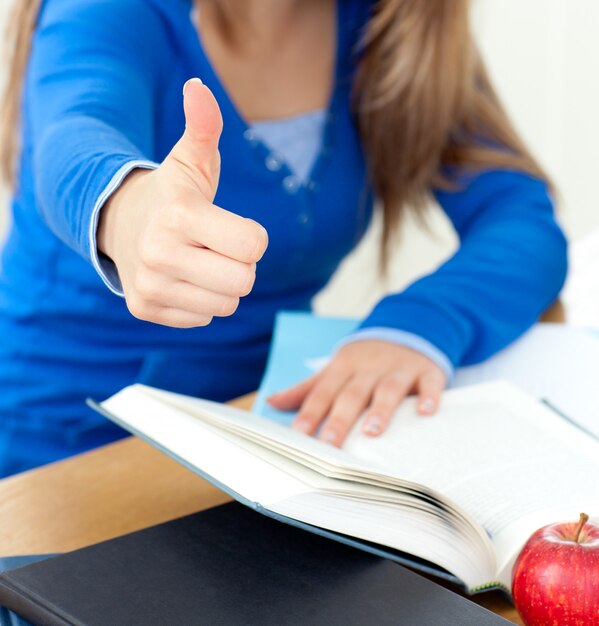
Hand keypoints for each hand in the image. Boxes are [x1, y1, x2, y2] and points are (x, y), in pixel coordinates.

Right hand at [98, 78, 267, 327]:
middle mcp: (159, 254)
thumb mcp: (190, 159)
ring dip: (222, 286)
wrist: (119, 222)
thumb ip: (204, 126)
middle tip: (217, 248)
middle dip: (240, 265)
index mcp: (179, 216)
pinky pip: (204, 318)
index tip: (232, 226)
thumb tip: (199, 89)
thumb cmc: (170, 193)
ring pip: (226, 304)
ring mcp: (150, 286)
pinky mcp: (145, 308)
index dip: (251, 236)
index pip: (253, 245)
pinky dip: (200, 302)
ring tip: (199, 263)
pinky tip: (182, 279)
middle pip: (244, 281)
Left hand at [268, 340, 446, 446]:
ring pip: (388, 389)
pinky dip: (429, 397)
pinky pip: (429, 384)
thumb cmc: (365, 359)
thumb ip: (307, 388)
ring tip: (373, 432)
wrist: (407, 327)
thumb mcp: (336, 369)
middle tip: (329, 445)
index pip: (323, 392)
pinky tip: (426, 413)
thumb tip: (272, 401)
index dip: (310, 413)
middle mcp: (369, 368)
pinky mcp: (426, 371)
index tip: (298, 436)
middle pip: (352, 394)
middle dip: (340, 419)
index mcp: (343, 368)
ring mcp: (398, 369)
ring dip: (380, 409)